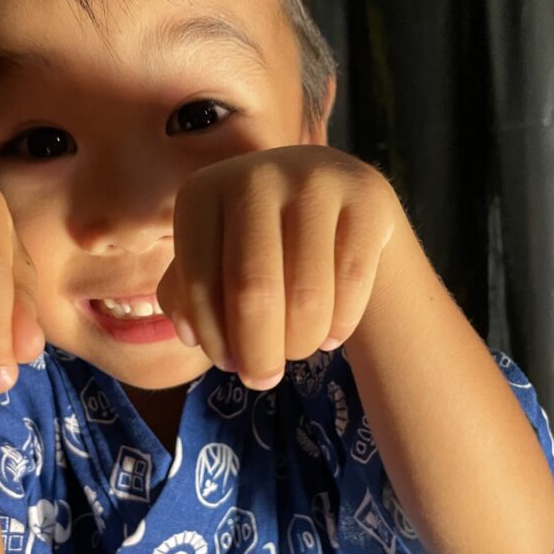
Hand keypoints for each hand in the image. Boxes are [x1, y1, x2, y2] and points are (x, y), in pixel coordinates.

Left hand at [155, 145, 401, 390]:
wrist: (329, 198)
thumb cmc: (254, 243)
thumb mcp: (210, 260)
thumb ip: (186, 296)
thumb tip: (191, 334)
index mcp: (202, 191)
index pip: (199, 282)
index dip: (213, 337)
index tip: (227, 364)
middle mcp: (255, 174)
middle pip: (253, 291)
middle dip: (257, 353)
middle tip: (263, 379)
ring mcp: (314, 179)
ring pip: (307, 293)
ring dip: (299, 343)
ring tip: (297, 350)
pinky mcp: (367, 194)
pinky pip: (353, 281)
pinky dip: (341, 323)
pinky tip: (332, 333)